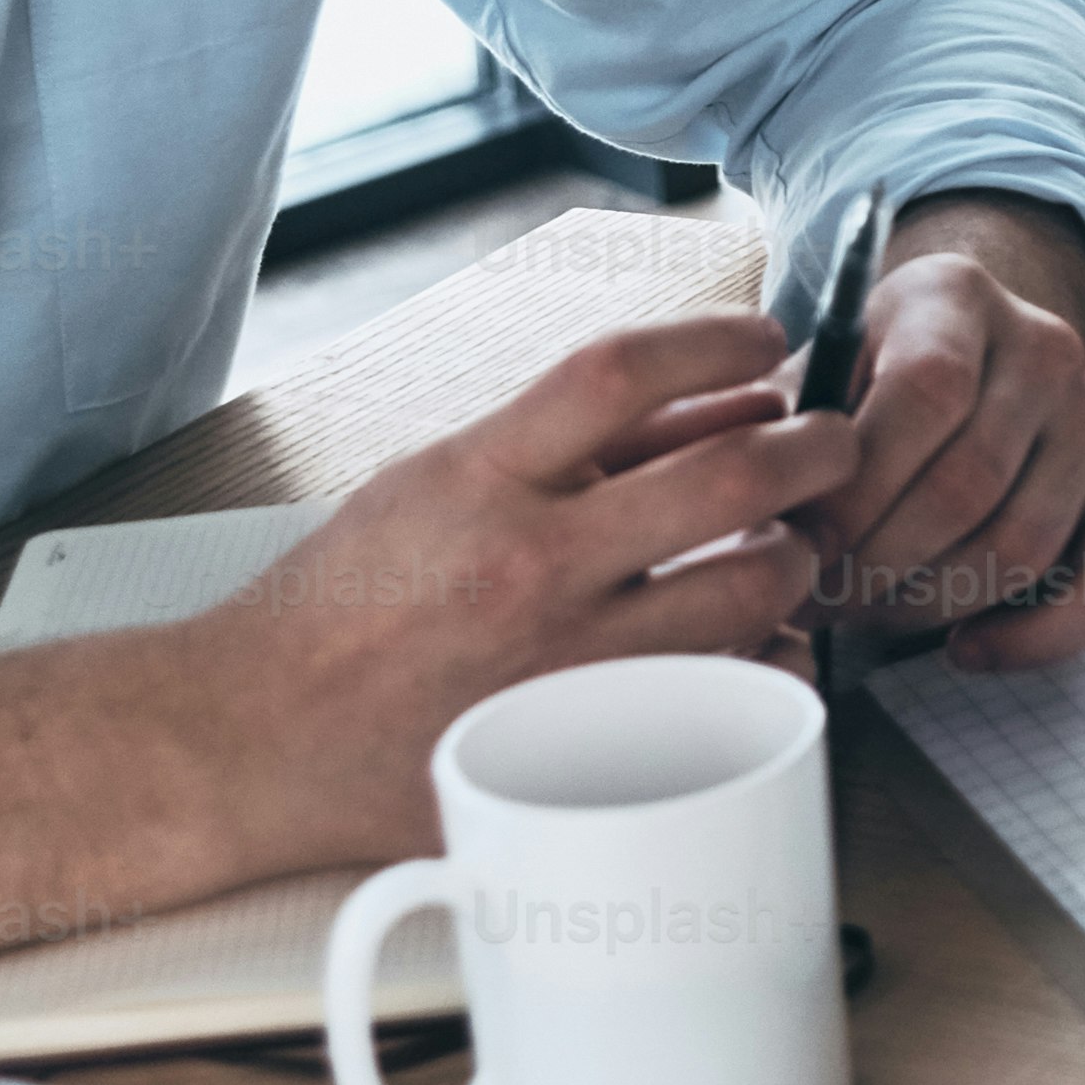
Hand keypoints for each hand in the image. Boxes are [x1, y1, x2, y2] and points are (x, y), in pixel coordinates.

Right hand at [181, 312, 846, 863]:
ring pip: (750, 589)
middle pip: (729, 475)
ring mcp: (565, 660)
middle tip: (832, 442)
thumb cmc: (344, 604)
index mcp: (479, 477)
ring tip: (795, 541)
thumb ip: (558, 443)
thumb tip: (709, 397)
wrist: (253, 736)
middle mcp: (528, 563)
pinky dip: (768, 656)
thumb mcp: (433, 480)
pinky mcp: (583, 744)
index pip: (623, 370)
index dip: (719, 340)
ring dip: (799, 554)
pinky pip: (729, 690)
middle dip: (812, 447)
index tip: (767, 340)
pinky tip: (765, 637)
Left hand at [803, 200, 1084, 671]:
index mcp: (955, 297)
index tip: (798, 549)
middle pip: (971, 481)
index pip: (927, 392)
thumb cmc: (868, 378)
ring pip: (1024, 542)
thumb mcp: (821, 367)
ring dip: (932, 605)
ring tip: (864, 620)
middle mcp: (1044, 346)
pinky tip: (966, 650)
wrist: (967, 346)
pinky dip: (1038, 639)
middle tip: (814, 606)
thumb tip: (742, 527)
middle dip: (879, 565)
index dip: (859, 488)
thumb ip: (783, 430)